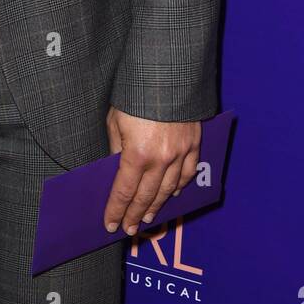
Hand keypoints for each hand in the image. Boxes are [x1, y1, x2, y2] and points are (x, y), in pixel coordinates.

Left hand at [103, 106, 200, 235]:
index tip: (110, 224)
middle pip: (146, 196)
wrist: (167, 74)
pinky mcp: (193, 144)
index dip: (116, 210)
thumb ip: (116, 147)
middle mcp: (160, 159)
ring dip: (157, 206)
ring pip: (168, 190)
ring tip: (147, 217)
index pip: (124, 192)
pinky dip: (179, 187)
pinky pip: (187, 173)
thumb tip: (116, 167)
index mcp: (137, 154)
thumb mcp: (115, 120)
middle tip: (128, 229)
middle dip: (135, 215)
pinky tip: (172, 194)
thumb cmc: (135, 94)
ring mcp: (180, 154)